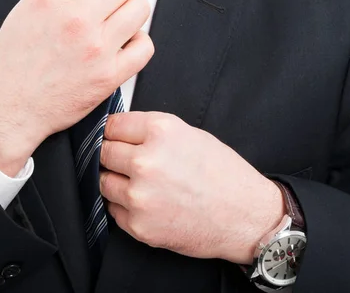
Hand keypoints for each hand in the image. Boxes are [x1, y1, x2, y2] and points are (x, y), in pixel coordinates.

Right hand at [0, 0, 153, 175]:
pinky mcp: (109, 75)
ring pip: (140, 8)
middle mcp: (76, 19)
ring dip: (130, 13)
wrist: (9, 108)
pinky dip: (137, 43)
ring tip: (115, 24)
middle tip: (107, 4)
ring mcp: (96, 47)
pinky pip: (145, 46)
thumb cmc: (12, 64)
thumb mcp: (23, 10)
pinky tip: (122, 46)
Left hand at [99, 112, 284, 264]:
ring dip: (115, 182)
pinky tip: (148, 204)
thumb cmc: (223, 174)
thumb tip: (118, 132)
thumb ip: (151, 131)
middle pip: (103, 152)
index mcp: (160, 132)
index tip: (113, 138)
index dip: (112, 133)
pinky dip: (124, 206)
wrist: (246, 217)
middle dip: (112, 156)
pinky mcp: (139, 225)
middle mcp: (146, 161)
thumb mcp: (190, 134)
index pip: (111, 126)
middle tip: (125, 162)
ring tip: (140, 184)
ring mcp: (140, 196)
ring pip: (103, 182)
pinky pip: (114, 209)